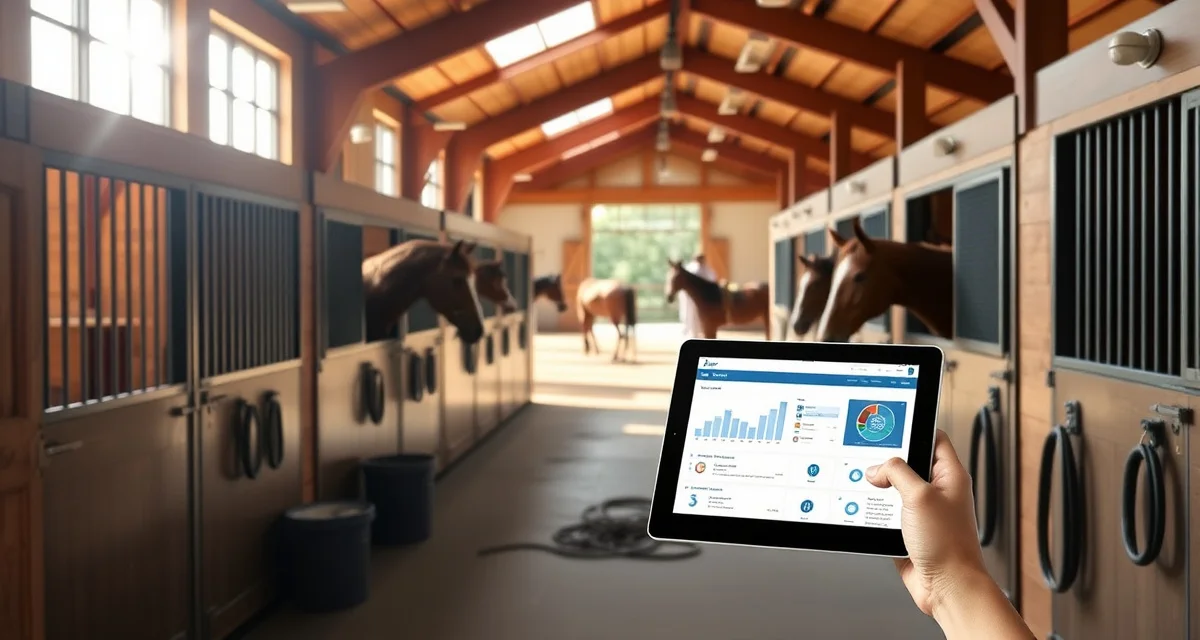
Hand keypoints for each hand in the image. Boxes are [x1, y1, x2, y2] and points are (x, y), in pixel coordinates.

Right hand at [866, 429, 987, 616]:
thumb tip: (878, 468)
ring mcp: (923, 511)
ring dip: (879, 490)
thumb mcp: (919, 496)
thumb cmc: (948, 545)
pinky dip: (876, 513)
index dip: (913, 428)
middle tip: (871, 460)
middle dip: (887, 463)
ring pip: (894, 489)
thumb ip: (896, 473)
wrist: (947, 587)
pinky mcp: (909, 530)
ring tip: (868, 488)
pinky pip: (888, 513)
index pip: (933, 438)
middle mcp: (938, 491)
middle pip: (908, 463)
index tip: (891, 426)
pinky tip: (868, 512)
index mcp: (950, 475)